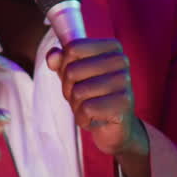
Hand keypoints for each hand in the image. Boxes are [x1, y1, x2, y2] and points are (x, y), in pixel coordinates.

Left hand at [46, 38, 141, 156]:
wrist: (115, 129)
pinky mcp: (124, 104)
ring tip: (90, 109)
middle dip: (69, 89)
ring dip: (76, 106)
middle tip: (83, 98)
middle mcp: (121, 60)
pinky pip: (86, 110)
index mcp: (111, 47)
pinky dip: (83, 118)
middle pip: (72, 71)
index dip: (64, 67)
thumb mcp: (72, 74)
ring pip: (78, 92)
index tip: (77, 78)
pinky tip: (96, 119)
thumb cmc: (92, 95)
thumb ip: (60, 61)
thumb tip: (52, 57)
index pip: (72, 48)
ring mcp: (125, 82)